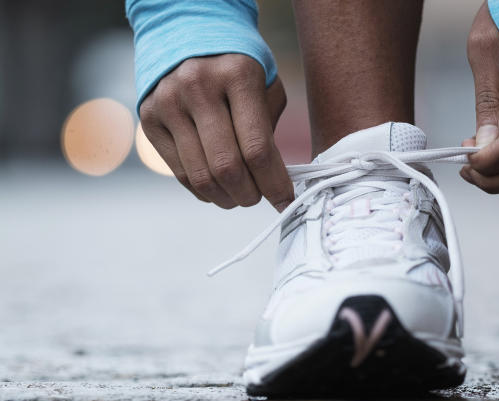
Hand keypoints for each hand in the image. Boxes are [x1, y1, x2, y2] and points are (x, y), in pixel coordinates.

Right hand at [139, 54, 293, 210]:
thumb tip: (274, 183)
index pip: (257, 148)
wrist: (187, 36)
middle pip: (226, 167)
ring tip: (240, 197)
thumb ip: (270, 131)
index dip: (274, 184)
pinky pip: (180, 172)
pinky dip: (203, 191)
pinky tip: (218, 189)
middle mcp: (197, 87)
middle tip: (260, 198)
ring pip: (200, 176)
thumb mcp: (266, 87)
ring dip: (226, 198)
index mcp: (237, 76)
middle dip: (250, 195)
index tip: (285, 202)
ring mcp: (168, 103)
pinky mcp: (150, 120)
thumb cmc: (238, 70)